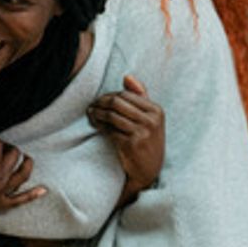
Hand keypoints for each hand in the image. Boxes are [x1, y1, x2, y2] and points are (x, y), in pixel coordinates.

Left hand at [87, 75, 164, 201]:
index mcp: (156, 110)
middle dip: (100, 103)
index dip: (109, 96)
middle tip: (91, 107)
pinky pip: (110, 130)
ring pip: (111, 115)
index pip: (126, 94)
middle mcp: (151, 120)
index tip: (99, 101)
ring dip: (97, 114)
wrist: (149, 170)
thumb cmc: (147, 141)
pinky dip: (100, 127)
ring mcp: (142, 133)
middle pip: (117, 102)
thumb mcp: (150, 118)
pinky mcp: (132, 145)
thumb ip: (140, 96)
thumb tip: (126, 76)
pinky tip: (96, 126)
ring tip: (91, 115)